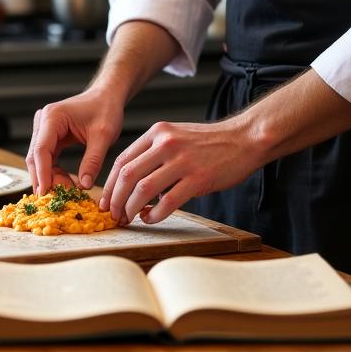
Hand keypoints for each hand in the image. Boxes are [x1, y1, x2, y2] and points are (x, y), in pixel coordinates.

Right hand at [26, 89, 123, 195]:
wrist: (106, 97)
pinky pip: (46, 159)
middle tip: (58, 199)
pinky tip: (65, 183)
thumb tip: (84, 185)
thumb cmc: (106, 109)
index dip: (43, 174)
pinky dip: (53, 172)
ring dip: (48, 178)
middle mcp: (42, 122)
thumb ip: (93, 160)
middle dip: (45, 179)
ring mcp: (43, 129)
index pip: (41, 150)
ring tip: (65, 193)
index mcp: (52, 117)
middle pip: (35, 157)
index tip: (46, 193)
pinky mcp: (49, 136)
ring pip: (38, 160)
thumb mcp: (103, 135)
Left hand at [100, 118, 263, 224]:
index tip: (106, 201)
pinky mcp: (198, 177)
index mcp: (157, 133)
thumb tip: (130, 183)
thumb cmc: (208, 143)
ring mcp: (182, 160)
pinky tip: (151, 218)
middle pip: (128, 175)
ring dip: (131, 208)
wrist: (245, 139)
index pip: (122, 160)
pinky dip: (154, 214)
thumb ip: (153, 153)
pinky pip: (168, 201)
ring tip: (130, 218)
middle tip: (114, 214)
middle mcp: (166, 144)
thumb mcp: (175, 136)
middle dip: (116, 199)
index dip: (110, 184)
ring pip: (143, 189)